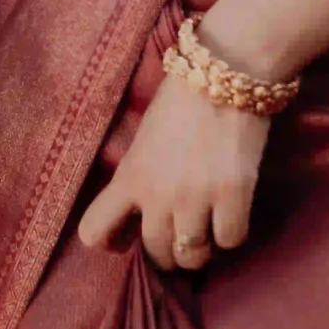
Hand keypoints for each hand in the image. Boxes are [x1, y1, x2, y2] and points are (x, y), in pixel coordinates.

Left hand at [78, 69, 269, 271]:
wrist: (223, 71)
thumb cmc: (180, 99)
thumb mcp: (143, 139)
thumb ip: (139, 177)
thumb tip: (141, 212)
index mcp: (129, 176)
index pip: (94, 232)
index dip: (109, 242)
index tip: (125, 238)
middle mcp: (157, 195)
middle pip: (156, 252)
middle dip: (167, 250)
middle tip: (179, 234)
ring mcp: (196, 198)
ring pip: (193, 257)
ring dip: (200, 249)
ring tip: (206, 229)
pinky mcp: (234, 196)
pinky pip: (230, 241)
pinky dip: (231, 233)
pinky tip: (230, 215)